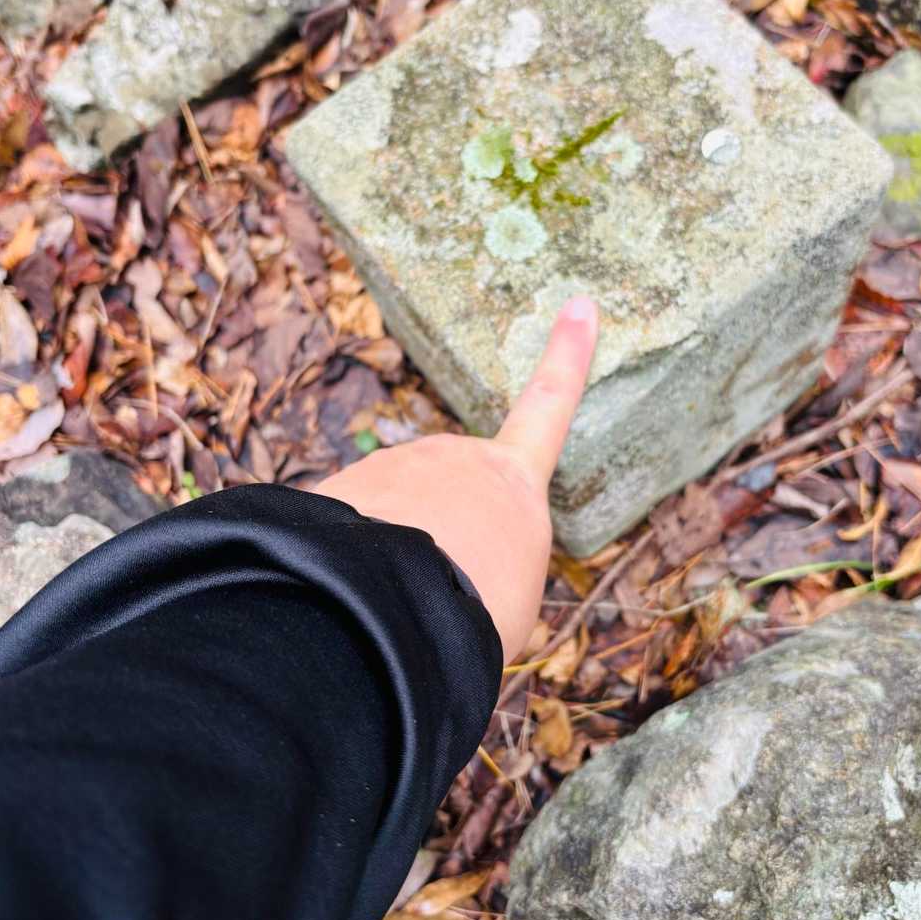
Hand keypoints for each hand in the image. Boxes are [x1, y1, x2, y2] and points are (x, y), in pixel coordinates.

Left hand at [315, 297, 598, 662]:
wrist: (396, 605)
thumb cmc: (474, 614)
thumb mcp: (511, 598)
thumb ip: (492, 561)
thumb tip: (443, 558)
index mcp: (515, 483)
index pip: (549, 407)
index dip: (568, 357)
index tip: (579, 305)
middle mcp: (455, 459)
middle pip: (451, 501)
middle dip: (441, 546)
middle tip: (442, 600)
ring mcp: (395, 467)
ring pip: (394, 520)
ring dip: (392, 561)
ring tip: (399, 601)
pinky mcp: (341, 487)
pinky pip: (348, 533)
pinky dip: (349, 563)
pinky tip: (351, 592)